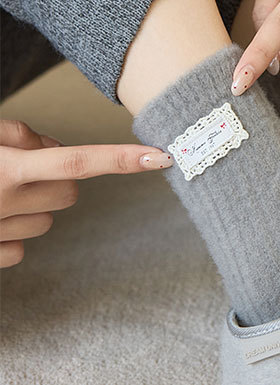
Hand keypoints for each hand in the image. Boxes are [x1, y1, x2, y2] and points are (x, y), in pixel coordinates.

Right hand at [0, 118, 171, 267]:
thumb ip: (21, 135)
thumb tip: (53, 146)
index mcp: (8, 169)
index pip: (78, 161)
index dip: (121, 159)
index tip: (159, 158)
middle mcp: (6, 202)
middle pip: (70, 192)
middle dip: (61, 178)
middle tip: (24, 166)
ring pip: (46, 221)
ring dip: (35, 205)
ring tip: (1, 192)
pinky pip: (20, 248)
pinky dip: (13, 233)